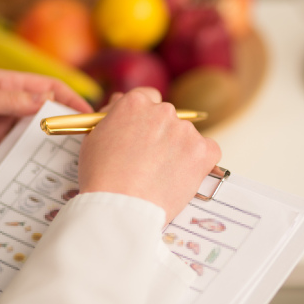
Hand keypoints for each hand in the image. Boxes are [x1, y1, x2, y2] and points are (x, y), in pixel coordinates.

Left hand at [0, 68, 92, 164]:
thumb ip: (11, 101)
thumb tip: (47, 101)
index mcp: (5, 84)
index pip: (48, 88)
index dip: (71, 99)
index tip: (88, 115)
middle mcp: (5, 105)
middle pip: (43, 116)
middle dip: (60, 129)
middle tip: (80, 145)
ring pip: (29, 139)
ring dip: (40, 150)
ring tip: (58, 163)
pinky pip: (9, 157)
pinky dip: (18, 164)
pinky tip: (29, 174)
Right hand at [78, 88, 221, 222]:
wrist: (122, 206)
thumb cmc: (102, 176)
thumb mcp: (94, 137)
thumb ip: (112, 115)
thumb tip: (120, 100)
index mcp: (136, 103)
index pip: (149, 98)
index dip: (145, 118)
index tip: (144, 132)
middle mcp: (163, 111)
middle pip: (168, 117)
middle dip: (162, 135)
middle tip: (150, 161)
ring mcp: (186, 130)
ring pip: (187, 136)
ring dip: (179, 150)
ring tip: (161, 176)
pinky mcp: (203, 151)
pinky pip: (209, 151)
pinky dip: (200, 162)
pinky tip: (183, 176)